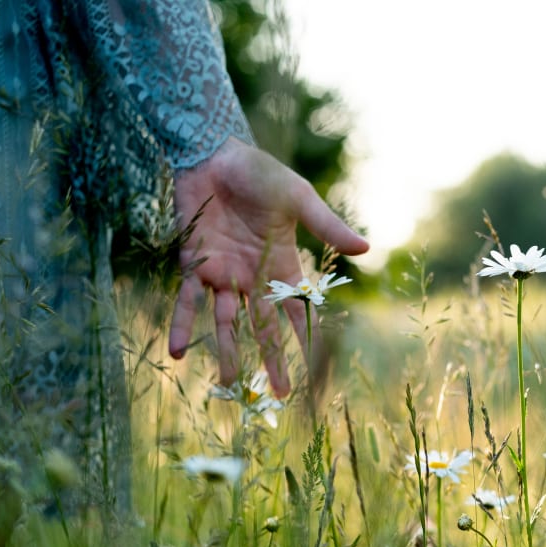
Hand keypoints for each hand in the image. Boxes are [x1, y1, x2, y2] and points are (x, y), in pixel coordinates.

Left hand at [167, 137, 368, 395]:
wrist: (214, 154)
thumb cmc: (260, 173)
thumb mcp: (299, 200)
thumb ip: (327, 226)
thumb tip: (366, 248)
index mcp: (280, 263)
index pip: (294, 308)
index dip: (303, 337)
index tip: (312, 367)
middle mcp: (251, 276)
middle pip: (263, 326)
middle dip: (271, 358)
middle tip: (278, 392)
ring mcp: (222, 273)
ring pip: (225, 322)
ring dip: (227, 351)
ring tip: (229, 383)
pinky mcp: (194, 263)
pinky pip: (187, 300)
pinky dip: (182, 325)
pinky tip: (178, 352)